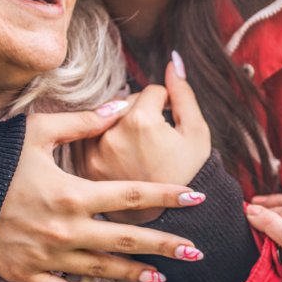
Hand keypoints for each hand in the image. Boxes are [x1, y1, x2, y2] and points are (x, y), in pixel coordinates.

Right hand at [0, 105, 206, 281]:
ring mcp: (48, 257)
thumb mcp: (38, 132)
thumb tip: (121, 105)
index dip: (167, 196)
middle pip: (127, 239)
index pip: (132, 194)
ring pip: (102, 269)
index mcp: (72, 192)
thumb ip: (83, 122)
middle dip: (165, 245)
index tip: (196, 197)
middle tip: (196, 251)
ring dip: (134, 274)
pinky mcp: (27, 275)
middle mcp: (66, 229)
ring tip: (161, 276)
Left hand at [71, 51, 210, 223]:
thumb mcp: (196, 132)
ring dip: (120, 123)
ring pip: (106, 118)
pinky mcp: (85, 166)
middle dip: (142, 113)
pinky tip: (121, 154)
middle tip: (155, 139)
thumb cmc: (189, 174)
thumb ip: (183, 93)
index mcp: (139, 121)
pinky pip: (92, 137)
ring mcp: (94, 151)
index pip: (151, 91)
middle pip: (125, 102)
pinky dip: (103, 139)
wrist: (169, 221)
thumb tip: (173, 60)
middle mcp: (111, 134)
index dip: (166, 104)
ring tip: (138, 147)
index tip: (170, 124)